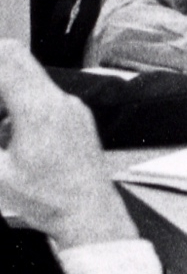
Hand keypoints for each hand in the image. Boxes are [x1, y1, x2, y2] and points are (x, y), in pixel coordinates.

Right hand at [0, 40, 136, 247]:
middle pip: (19, 61)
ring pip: (32, 80)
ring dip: (7, 94)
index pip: (7, 61)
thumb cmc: (50, 199)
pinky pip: (45, 97)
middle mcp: (61, 101)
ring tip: (3, 133)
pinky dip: (22, 106)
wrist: (90, 211)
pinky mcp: (78, 116)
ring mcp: (72, 107)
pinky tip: (14, 138)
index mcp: (39, 110)